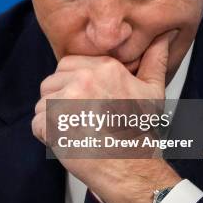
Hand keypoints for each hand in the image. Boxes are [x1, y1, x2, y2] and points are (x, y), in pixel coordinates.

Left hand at [32, 30, 181, 202]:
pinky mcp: (50, 122)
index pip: (68, 65)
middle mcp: (83, 79)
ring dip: (53, 118)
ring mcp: (64, 100)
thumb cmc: (138, 132)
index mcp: (104, 68)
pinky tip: (68, 141)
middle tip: (81, 119)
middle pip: (52, 82)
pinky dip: (47, 136)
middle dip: (60, 99)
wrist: (129, 167)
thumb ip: (155, 60)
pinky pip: (37, 123)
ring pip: (42, 102)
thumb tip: (166, 35)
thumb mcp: (152, 91)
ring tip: (76, 130)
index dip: (72, 84)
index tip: (86, 102)